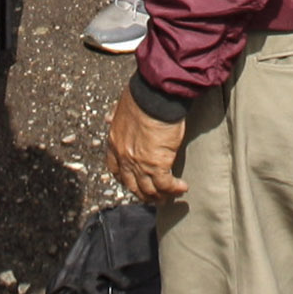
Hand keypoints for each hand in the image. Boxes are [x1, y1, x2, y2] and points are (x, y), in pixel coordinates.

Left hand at [106, 86, 188, 202]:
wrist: (153, 97)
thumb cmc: (141, 96)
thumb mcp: (121, 107)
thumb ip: (115, 116)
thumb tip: (109, 117)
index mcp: (115, 144)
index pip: (116, 170)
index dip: (125, 179)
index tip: (133, 182)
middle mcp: (124, 157)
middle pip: (132, 185)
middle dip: (142, 193)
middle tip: (152, 196)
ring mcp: (139, 164)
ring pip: (148, 189)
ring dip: (159, 196)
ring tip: (168, 197)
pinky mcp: (157, 165)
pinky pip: (165, 185)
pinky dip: (174, 189)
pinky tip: (183, 188)